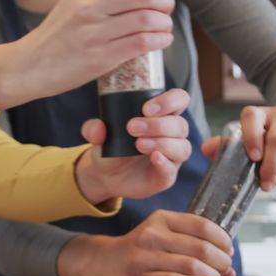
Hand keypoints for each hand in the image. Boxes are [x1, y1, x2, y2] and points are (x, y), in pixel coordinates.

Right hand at [0, 0, 174, 110]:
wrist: (30, 66)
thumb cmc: (57, 35)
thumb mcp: (72, 1)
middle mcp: (88, 4)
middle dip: (165, 1)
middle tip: (165, 9)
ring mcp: (94, 32)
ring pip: (148, 19)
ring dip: (165, 23)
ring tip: (164, 28)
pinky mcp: (100, 57)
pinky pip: (141, 43)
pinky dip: (160, 40)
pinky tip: (162, 41)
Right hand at [58, 210, 235, 275]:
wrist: (105, 262)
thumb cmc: (143, 251)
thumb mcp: (165, 239)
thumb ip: (195, 250)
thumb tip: (231, 271)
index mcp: (163, 219)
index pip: (202, 225)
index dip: (222, 239)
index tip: (229, 251)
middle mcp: (154, 234)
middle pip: (200, 246)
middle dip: (220, 260)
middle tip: (226, 269)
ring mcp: (146, 256)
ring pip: (191, 265)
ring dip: (212, 275)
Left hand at [75, 89, 191, 202]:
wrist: (106, 175)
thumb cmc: (111, 146)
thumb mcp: (99, 135)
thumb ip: (94, 128)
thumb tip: (98, 127)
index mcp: (162, 115)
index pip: (179, 100)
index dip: (169, 101)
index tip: (146, 108)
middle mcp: (172, 134)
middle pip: (180, 124)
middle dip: (157, 124)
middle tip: (132, 128)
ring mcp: (172, 156)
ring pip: (181, 147)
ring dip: (161, 142)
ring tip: (138, 144)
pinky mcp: (167, 176)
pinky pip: (172, 169)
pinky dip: (164, 163)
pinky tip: (154, 157)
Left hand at [202, 105, 275, 190]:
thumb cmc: (263, 136)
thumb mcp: (244, 136)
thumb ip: (225, 144)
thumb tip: (205, 149)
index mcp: (259, 113)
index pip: (252, 117)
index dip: (252, 137)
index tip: (253, 158)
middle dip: (270, 166)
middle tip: (264, 185)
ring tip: (271, 184)